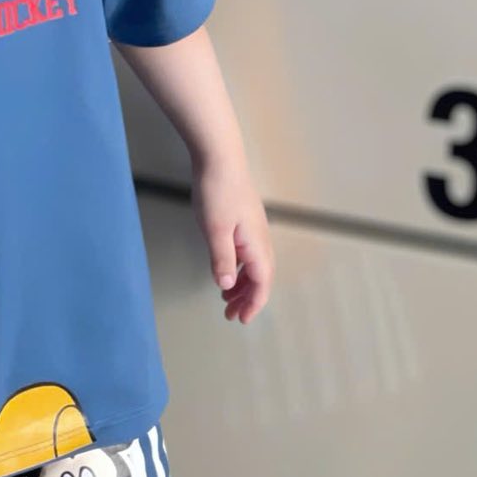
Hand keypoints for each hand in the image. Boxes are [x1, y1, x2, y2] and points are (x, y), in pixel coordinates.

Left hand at [191, 152, 273, 323]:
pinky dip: (239, 267)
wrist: (219, 158)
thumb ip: (222, 259)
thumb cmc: (217, 191)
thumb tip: (227, 285)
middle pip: (260, 276)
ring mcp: (253, 229)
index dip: (254, 303)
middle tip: (231, 315)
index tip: (242, 319)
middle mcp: (260, 238)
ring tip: (227, 298)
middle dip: (248, 298)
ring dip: (243, 284)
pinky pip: (247, 252)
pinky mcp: (245, 221)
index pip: (262, 281)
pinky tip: (226, 271)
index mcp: (255, 243)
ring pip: (254, 265)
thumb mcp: (214, 230)